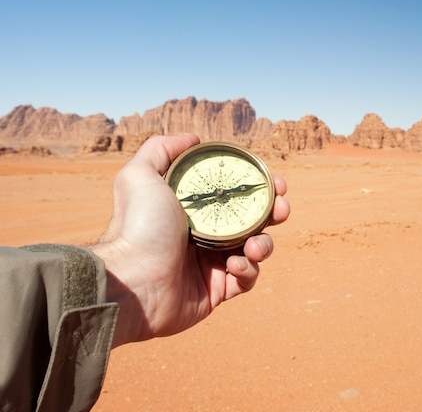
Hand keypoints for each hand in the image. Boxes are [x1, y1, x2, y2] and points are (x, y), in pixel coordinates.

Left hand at [90, 135, 289, 347]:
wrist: (132, 282)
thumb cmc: (137, 228)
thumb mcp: (140, 176)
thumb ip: (161, 149)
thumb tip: (193, 138)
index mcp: (194, 210)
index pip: (234, 194)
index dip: (258, 187)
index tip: (273, 183)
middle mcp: (205, 234)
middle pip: (253, 220)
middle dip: (273, 213)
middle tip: (280, 210)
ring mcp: (212, 264)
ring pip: (256, 250)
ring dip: (263, 244)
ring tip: (253, 245)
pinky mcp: (217, 291)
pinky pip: (247, 279)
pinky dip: (248, 271)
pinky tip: (235, 266)